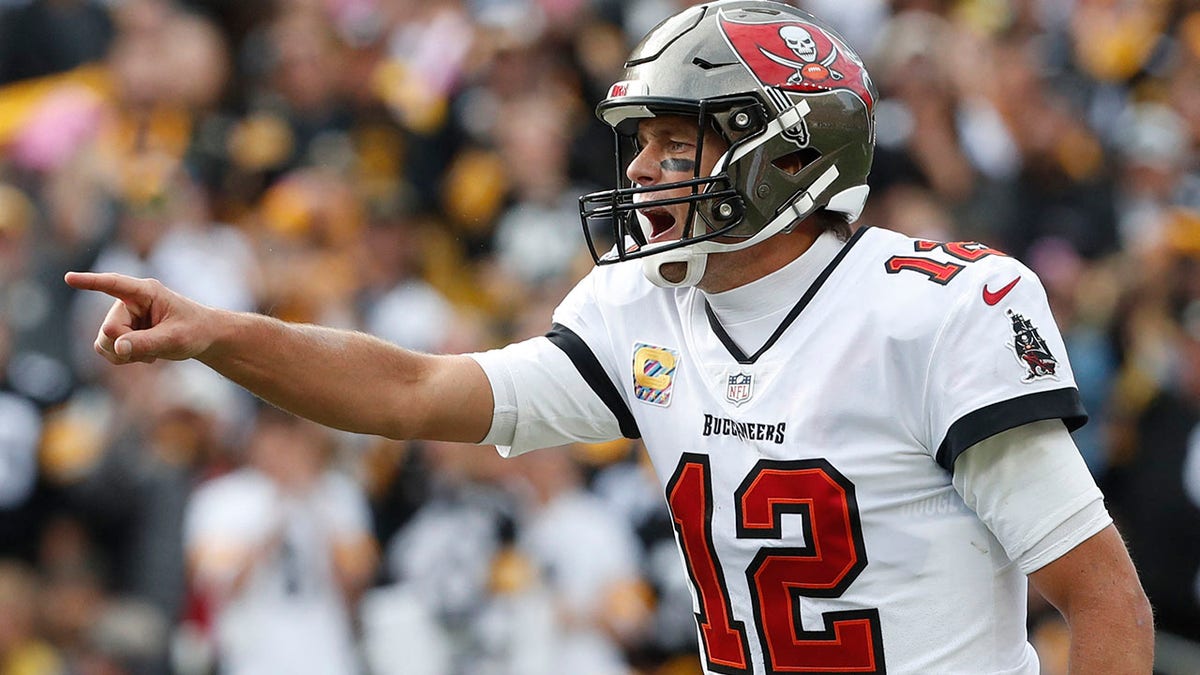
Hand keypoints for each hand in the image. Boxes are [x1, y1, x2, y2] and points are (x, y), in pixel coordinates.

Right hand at [64, 272, 214, 364]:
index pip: (114, 284)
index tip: (68, 278)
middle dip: (128, 344)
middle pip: (110, 329)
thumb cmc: (194, 330)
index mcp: (146, 292)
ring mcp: (122, 316)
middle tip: (155, 347)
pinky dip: (122, 358)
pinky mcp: (119, 331)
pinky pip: (105, 349)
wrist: (202, 336)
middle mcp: (129, 301)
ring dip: (125, 354)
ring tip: (151, 351)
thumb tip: (116, 347)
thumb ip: (147, 342)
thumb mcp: (175, 338)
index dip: (91, 282)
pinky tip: (144, 354)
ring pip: (104, 341)